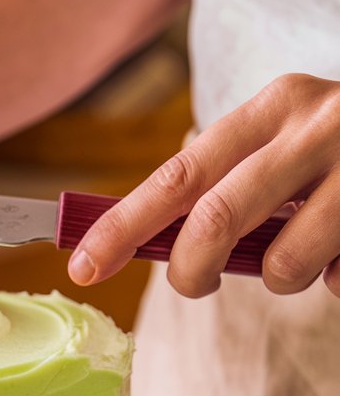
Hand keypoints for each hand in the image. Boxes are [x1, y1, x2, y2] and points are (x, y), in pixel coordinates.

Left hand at [67, 73, 339, 298]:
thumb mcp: (285, 144)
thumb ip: (226, 183)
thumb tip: (149, 241)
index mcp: (271, 109)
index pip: (176, 175)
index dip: (122, 226)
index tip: (82, 268)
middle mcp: (317, 124)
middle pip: (215, 219)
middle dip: (189, 270)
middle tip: (193, 286)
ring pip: (282, 261)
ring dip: (278, 280)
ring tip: (298, 262)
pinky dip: (337, 282)